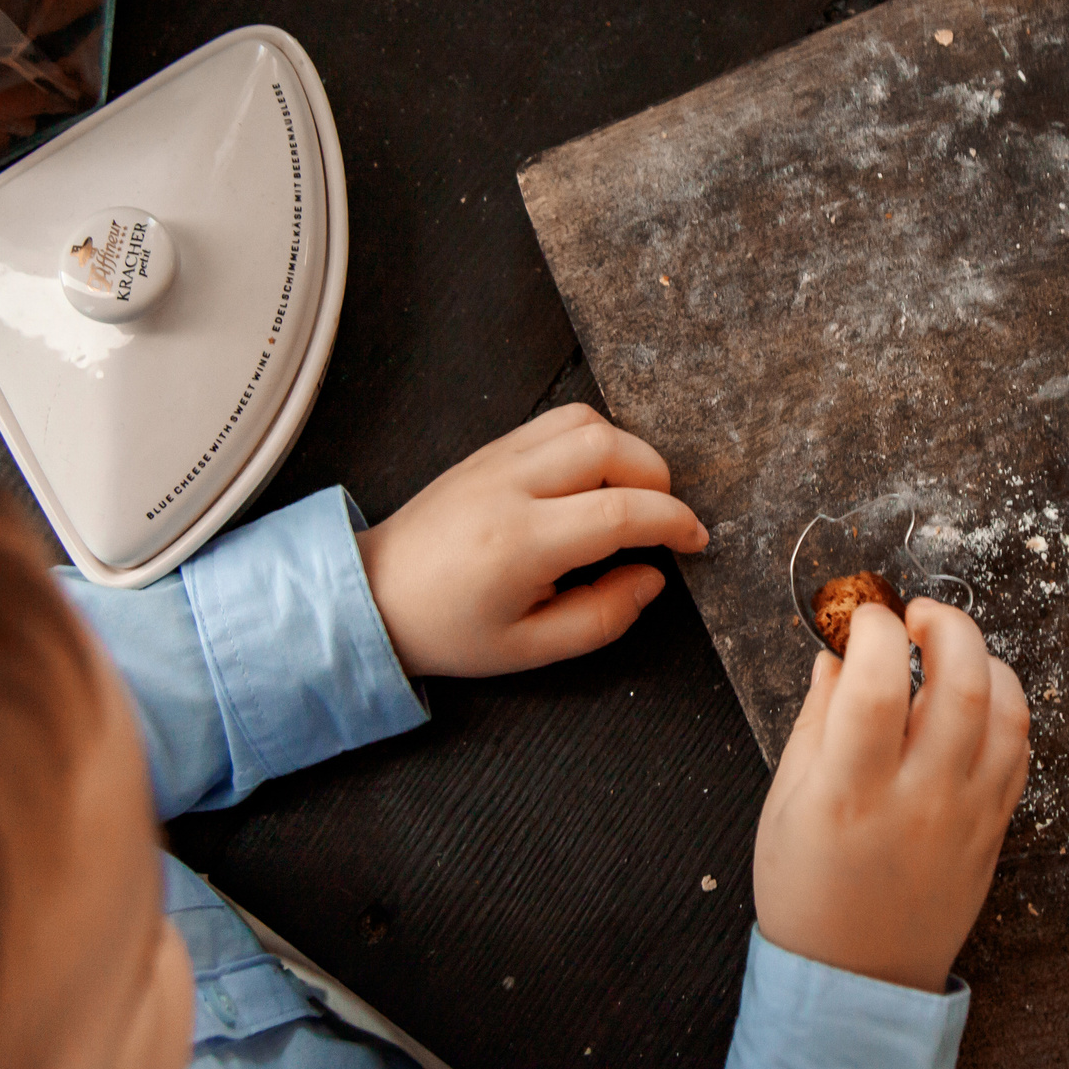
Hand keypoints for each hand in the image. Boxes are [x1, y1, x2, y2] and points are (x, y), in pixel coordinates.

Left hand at [355, 404, 707, 676]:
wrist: (373, 595)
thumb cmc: (448, 629)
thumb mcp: (530, 648)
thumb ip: (603, 616)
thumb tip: (652, 577)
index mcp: (520, 543)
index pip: (620, 512)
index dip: (672, 521)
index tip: (695, 540)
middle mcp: (509, 486)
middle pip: (608, 446)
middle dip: (657, 477)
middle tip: (664, 518)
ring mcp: (497, 458)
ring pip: (584, 420)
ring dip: (626, 450)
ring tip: (633, 496)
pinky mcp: (490, 448)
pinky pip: (556, 422)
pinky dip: (593, 440)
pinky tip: (597, 480)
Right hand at [753, 597, 1031, 991]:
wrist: (858, 979)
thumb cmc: (808, 892)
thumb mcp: (784, 803)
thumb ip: (815, 720)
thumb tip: (836, 654)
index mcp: (850, 792)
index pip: (873, 683)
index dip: (870, 630)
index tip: (860, 619)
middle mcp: (918, 799)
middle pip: (961, 682)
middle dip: (944, 624)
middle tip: (917, 617)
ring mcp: (966, 815)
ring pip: (1006, 710)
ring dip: (984, 659)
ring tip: (950, 652)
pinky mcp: (995, 828)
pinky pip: (1018, 749)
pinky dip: (1003, 706)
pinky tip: (973, 699)